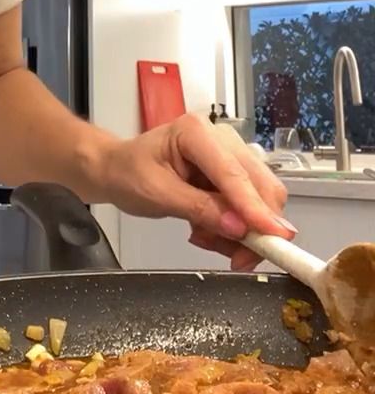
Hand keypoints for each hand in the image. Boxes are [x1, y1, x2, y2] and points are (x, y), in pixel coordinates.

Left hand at [93, 114, 293, 270]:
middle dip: (256, 226)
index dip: (255, 207)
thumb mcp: (157, 194)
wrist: (118, 170)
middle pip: (259, 184)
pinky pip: (248, 207)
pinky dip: (234, 229)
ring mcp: (230, 155)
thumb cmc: (129, 174)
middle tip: (239, 260)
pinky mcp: (232, 174)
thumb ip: (199, 209)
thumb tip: (238, 229)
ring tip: (203, 239)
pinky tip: (205, 232)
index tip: (275, 236)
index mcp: (196, 132)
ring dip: (242, 231)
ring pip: (260, 199)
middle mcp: (221, 138)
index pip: (233, 173)